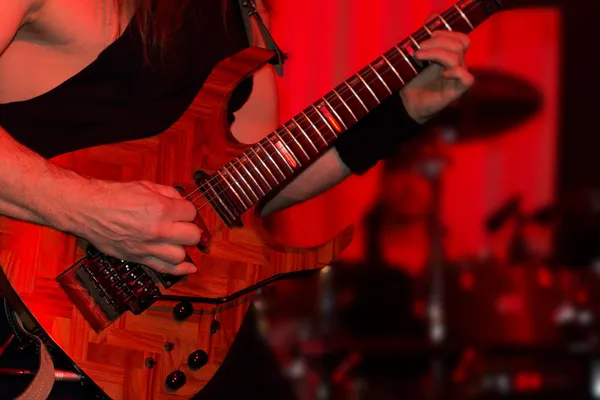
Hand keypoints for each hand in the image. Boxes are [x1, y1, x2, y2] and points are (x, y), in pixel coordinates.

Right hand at [64, 179, 200, 274]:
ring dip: (181, 247)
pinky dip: (180, 270)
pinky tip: (190, 268)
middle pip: (192, 236)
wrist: (86, 209)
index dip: (187, 210)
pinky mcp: (138, 258)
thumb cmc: (112, 195)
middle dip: (189, 229)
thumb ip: (168, 193)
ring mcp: (148, 247)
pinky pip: (165, 269)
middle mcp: (158, 230)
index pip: (192, 213)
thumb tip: (181, 201)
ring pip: (181, 255)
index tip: (181, 210)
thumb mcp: (145, 185)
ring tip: (176, 241)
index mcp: (161, 209)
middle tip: (181, 225)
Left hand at [400, 27, 473, 124]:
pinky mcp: (457, 91)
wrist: (407, 103)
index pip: (460, 38)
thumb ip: (426, 36)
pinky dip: (454, 72)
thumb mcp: (417, 55)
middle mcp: (458, 65)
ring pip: (457, 57)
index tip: (425, 36)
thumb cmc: (413, 80)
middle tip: (419, 47)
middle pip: (459, 44)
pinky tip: (442, 74)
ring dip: (435, 52)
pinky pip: (466, 77)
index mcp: (451, 55)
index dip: (445, 33)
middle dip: (437, 41)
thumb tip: (434, 15)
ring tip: (418, 57)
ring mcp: (458, 78)